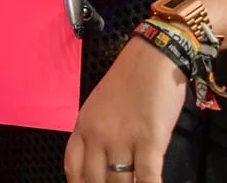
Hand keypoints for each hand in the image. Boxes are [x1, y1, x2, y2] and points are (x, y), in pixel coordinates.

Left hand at [64, 38, 186, 182]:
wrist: (153, 56)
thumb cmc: (129, 80)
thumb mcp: (99, 107)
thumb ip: (97, 135)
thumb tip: (104, 166)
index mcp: (83, 126)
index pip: (73, 168)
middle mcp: (98, 135)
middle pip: (94, 180)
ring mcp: (123, 138)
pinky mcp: (150, 140)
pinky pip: (147, 177)